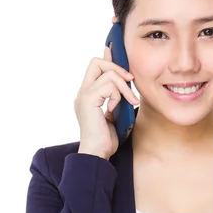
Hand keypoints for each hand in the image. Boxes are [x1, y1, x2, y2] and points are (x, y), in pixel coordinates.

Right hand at [74, 44, 139, 159]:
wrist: (97, 154)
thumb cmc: (106, 139)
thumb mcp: (115, 113)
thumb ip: (116, 97)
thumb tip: (125, 82)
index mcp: (87, 95)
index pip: (95, 67)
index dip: (108, 59)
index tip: (118, 58)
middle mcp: (82, 92)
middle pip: (96, 62)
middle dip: (116, 68)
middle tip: (130, 81)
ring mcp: (83, 95)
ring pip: (107, 74)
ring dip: (123, 86)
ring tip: (129, 102)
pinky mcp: (88, 100)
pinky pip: (108, 85)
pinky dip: (118, 95)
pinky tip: (117, 108)